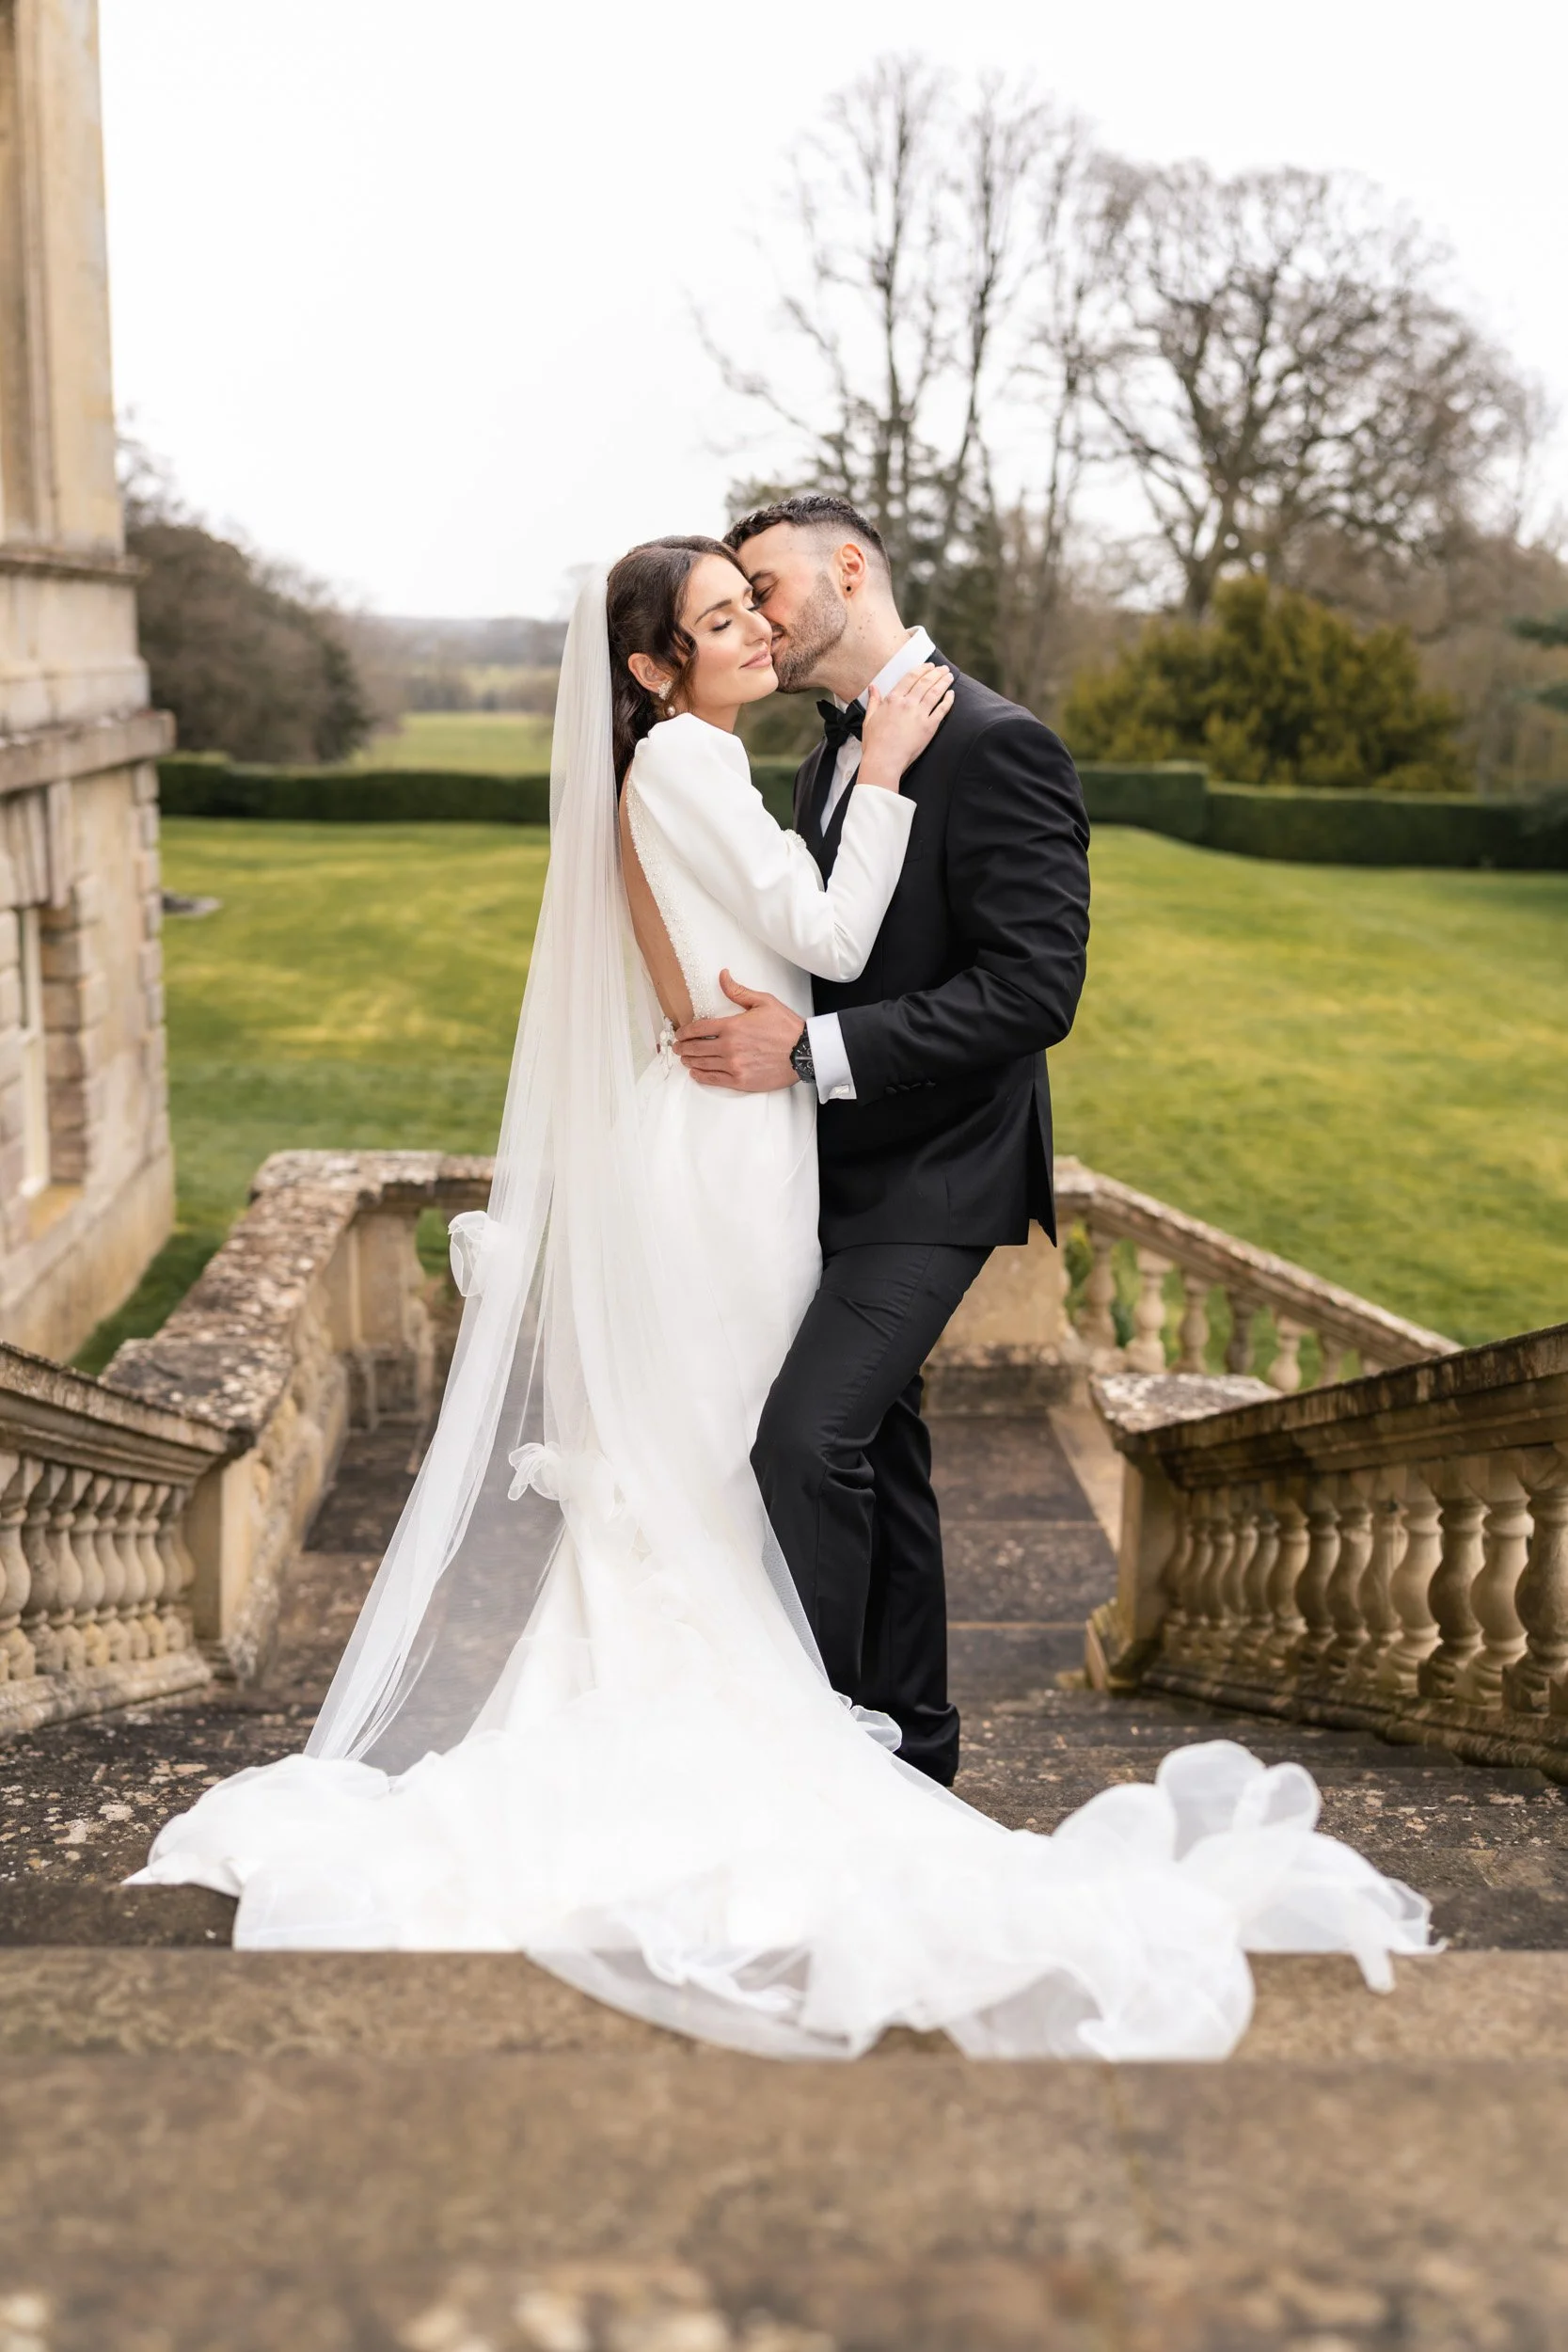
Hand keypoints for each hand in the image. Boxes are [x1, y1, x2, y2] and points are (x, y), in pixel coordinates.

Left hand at [673, 971, 804, 1092]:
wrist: (805, 1052)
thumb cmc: (786, 1027)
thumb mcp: (763, 1002)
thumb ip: (738, 991)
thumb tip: (723, 976)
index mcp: (732, 1026)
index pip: (699, 1028)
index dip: (685, 1031)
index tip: (680, 1033)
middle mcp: (729, 1047)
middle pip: (696, 1047)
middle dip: (683, 1047)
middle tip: (677, 1047)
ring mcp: (734, 1065)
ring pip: (703, 1064)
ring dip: (690, 1061)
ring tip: (685, 1059)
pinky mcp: (740, 1080)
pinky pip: (714, 1079)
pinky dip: (701, 1076)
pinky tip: (696, 1073)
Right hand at [857, 663, 953, 788]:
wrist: (884, 760)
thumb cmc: (875, 743)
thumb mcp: (869, 719)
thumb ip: (873, 701)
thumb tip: (873, 687)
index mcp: (893, 699)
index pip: (910, 678)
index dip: (922, 669)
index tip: (929, 666)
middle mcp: (907, 703)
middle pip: (925, 682)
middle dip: (936, 673)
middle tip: (943, 669)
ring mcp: (919, 714)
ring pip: (935, 692)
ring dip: (944, 682)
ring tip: (949, 676)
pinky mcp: (929, 727)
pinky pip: (942, 710)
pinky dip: (948, 700)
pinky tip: (952, 694)